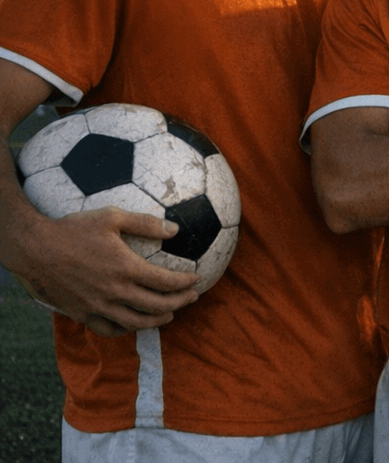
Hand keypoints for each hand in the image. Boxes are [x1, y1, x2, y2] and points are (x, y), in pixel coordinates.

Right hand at [12, 207, 199, 335]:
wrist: (34, 249)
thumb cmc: (73, 229)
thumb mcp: (111, 217)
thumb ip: (145, 223)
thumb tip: (175, 230)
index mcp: (125, 268)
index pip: (166, 282)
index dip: (185, 283)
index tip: (197, 278)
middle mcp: (115, 292)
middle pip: (157, 306)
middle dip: (180, 303)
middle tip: (192, 297)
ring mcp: (98, 306)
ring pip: (136, 323)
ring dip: (158, 320)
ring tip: (170, 314)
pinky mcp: (82, 314)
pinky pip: (109, 330)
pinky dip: (127, 329)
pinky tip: (134, 323)